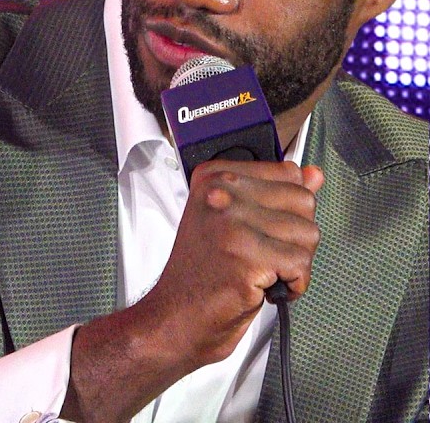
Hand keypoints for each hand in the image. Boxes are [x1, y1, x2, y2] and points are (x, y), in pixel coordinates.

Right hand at [63, 160, 322, 421]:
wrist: (176, 316)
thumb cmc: (202, 273)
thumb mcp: (237, 221)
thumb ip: (276, 193)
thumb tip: (313, 175)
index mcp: (215, 176)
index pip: (289, 173)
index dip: (285, 209)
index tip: (258, 227)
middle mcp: (220, 193)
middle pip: (304, 202)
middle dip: (293, 237)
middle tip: (258, 254)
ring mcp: (231, 223)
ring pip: (308, 234)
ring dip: (293, 264)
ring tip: (258, 271)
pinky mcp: (245, 255)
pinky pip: (301, 265)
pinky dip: (292, 286)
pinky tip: (262, 286)